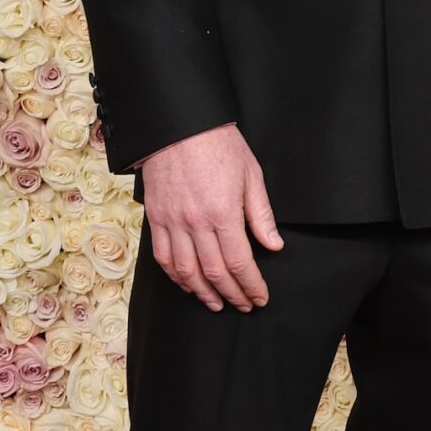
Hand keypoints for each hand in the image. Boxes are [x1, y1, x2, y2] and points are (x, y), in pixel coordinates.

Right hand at [136, 120, 282, 311]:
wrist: (178, 125)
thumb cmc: (219, 145)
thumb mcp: (251, 175)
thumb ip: (261, 215)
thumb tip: (274, 246)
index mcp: (223, 213)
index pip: (239, 262)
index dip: (251, 285)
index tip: (260, 297)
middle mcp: (196, 223)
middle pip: (214, 273)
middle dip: (232, 294)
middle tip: (244, 305)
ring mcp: (173, 222)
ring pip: (186, 272)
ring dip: (203, 293)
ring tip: (217, 303)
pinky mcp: (156, 218)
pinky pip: (163, 257)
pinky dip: (177, 277)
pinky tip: (189, 284)